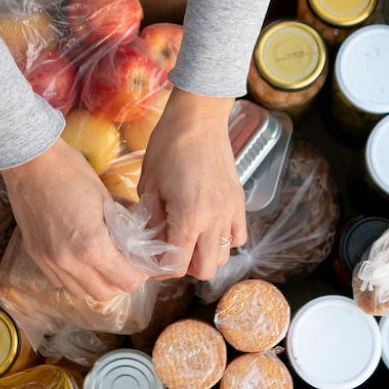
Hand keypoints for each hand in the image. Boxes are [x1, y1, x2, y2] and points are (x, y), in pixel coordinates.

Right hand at [1, 139, 147, 300]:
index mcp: (91, 245)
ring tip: (104, 264)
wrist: (30, 162)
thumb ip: (121, 229)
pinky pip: (60, 281)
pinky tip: (81, 260)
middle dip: (121, 282)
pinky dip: (75, 278)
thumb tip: (134, 246)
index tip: (142, 263)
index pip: (126, 280)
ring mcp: (49, 261)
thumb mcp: (106, 199)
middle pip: (105, 293)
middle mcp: (68, 261)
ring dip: (97, 283)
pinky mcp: (35, 256)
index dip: (139, 274)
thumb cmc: (71, 172)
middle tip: (126, 264)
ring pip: (80, 292)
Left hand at [138, 88, 246, 279]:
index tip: (152, 260)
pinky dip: (224, 241)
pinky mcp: (239, 202)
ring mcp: (230, 211)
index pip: (177, 264)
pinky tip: (209, 228)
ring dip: (204, 255)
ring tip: (189, 240)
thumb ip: (152, 220)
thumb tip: (152, 243)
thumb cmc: (167, 147)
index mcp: (188, 217)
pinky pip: (238, 237)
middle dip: (185, 267)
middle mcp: (214, 219)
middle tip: (170, 252)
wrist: (198, 119)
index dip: (161, 268)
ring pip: (223, 257)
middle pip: (205, 270)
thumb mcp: (149, 186)